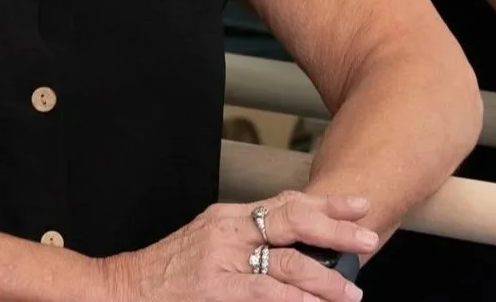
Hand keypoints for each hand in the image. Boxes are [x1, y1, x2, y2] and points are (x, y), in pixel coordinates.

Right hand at [103, 190, 375, 301]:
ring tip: (349, 291)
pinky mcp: (218, 291)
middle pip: (291, 222)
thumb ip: (246, 242)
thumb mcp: (208, 244)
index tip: (357, 206)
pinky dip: (294, 299)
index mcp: (227, 217)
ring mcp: (223, 262)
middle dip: (334, 230)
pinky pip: (266, 292)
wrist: (128, 289)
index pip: (284, 202)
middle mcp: (227, 232)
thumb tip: (294, 248)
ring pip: (286, 263)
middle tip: (368, 237)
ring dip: (324, 279)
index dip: (325, 204)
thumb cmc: (169, 274)